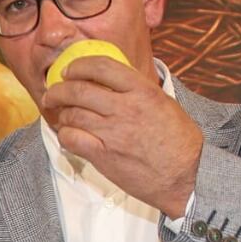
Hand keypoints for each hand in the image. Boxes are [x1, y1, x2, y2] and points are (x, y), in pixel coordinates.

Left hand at [40, 56, 201, 217]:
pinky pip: (71, 139)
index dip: (79, 65)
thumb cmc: (179, 140)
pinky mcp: (104, 156)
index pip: (102, 66)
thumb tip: (111, 80)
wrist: (187, 176)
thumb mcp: (163, 103)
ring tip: (61, 115)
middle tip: (52, 93)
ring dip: (61, 113)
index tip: (69, 70)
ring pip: (72, 114)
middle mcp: (126, 108)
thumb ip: (137, 90)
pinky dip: (64, 134)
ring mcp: (113, 133)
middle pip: (79, 89)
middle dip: (58, 89)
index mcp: (143, 90)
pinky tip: (68, 135)